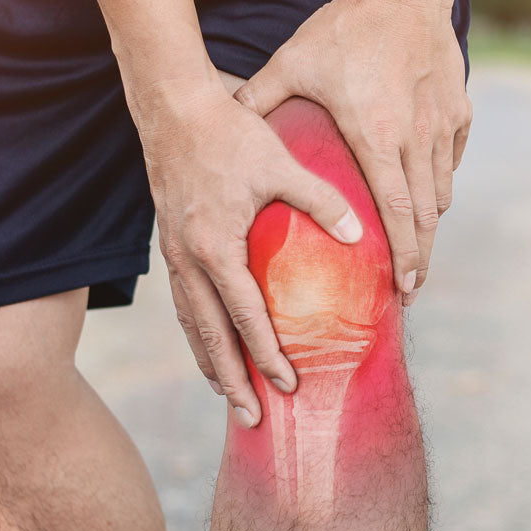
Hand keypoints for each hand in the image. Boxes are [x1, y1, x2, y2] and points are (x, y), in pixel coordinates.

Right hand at [139, 79, 363, 425]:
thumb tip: (359, 233)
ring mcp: (174, 255)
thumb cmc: (229, 134)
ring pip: (190, 323)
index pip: (244, 316)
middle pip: (209, 336)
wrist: (174, 110)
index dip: (266, 354)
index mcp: (214, 247)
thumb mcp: (279, 163)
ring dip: (210, 362)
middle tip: (250, 420)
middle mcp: (188, 260)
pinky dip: (196, 331)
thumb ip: (320, 200)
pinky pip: (182, 302)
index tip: (288, 384)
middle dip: (231, 381)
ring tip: (227, 395)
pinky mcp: (170, 245)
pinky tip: (209, 342)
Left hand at [234, 0, 471, 305]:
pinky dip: (440, 182)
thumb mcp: (294, 63)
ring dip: (430, 224)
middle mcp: (416, 137)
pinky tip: (427, 196)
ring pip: (442, 190)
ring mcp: (442, 125)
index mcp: (377, 135)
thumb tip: (224, 123)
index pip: (396, 210)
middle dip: (421, 256)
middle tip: (411, 288)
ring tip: (418, 251)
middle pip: (426, 213)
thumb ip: (259, 99)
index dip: (403, 254)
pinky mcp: (458, 110)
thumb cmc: (345, 28)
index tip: (403, 286)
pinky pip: (451, 159)